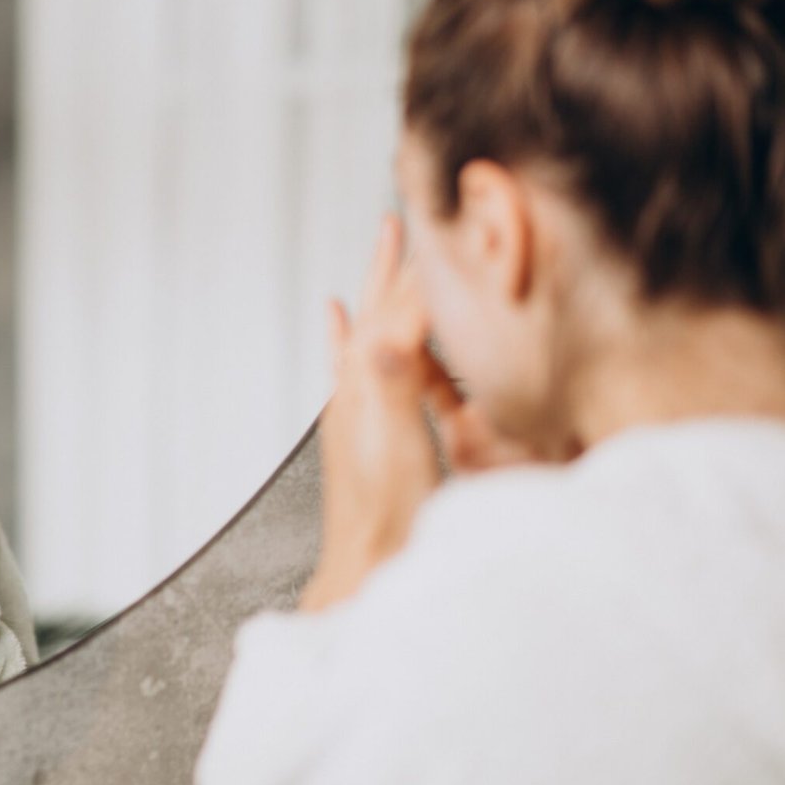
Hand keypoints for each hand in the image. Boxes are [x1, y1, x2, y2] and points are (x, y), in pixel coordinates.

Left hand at [300, 215, 442, 611]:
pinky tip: (338, 316)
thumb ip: (391, 387)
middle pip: (381, 308)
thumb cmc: (388, 518)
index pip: (401, 310)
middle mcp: (356, 389)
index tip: (445, 222)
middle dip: (398, 263)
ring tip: (384, 244)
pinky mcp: (361, 428)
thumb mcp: (399, 448)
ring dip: (381, 285)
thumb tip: (376, 329)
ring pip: (371, 327)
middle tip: (407, 214)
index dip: (426, 269)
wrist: (362, 571)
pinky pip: (352, 363)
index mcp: (369, 387)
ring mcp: (356, 408)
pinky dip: (348, 333)